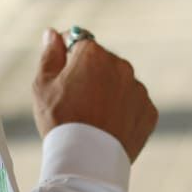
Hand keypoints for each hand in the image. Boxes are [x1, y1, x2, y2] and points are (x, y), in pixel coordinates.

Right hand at [32, 28, 158, 162]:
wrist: (87, 158)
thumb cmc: (60, 119)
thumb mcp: (42, 85)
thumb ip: (49, 55)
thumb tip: (52, 33)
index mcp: (93, 54)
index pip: (79, 41)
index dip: (67, 56)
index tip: (60, 73)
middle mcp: (120, 65)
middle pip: (101, 62)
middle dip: (88, 75)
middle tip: (72, 101)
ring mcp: (138, 89)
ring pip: (118, 84)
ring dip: (106, 93)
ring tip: (90, 118)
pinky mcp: (149, 111)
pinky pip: (132, 105)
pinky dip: (121, 112)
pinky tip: (105, 128)